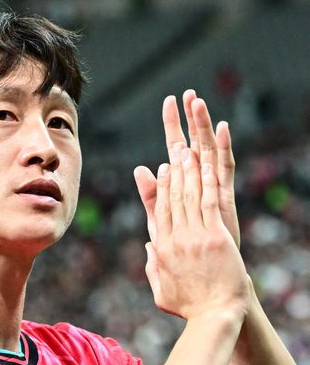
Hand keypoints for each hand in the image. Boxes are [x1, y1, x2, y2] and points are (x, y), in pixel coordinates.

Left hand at [134, 92, 239, 248]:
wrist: (203, 271)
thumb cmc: (182, 248)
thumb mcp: (161, 220)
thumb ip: (151, 196)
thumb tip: (139, 169)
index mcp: (183, 183)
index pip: (176, 148)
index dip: (173, 125)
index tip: (168, 101)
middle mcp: (200, 181)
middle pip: (195, 142)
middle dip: (191, 119)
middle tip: (188, 93)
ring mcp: (214, 187)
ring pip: (209, 150)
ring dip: (205, 127)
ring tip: (200, 104)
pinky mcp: (224, 197)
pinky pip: (225, 168)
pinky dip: (223, 149)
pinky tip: (223, 129)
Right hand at [140, 145, 248, 320]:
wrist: (214, 315)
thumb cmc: (190, 308)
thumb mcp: (162, 291)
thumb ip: (152, 268)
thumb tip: (148, 248)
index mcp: (161, 250)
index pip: (159, 212)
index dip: (159, 188)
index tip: (161, 170)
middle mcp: (175, 240)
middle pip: (172, 199)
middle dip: (173, 172)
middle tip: (174, 149)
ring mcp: (195, 237)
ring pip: (189, 197)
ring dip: (188, 171)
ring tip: (187, 151)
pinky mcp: (216, 237)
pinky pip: (208, 205)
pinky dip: (206, 184)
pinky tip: (206, 167)